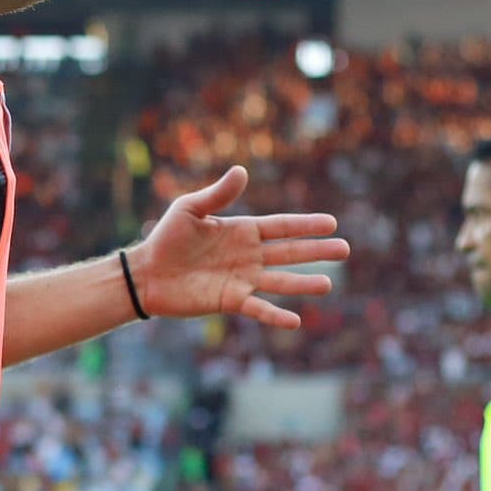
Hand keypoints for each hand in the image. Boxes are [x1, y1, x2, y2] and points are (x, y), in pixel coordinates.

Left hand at [126, 166, 349, 328]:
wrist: (145, 273)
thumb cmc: (166, 238)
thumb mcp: (190, 209)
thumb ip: (217, 194)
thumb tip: (242, 170)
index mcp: (242, 230)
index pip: (281, 226)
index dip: (305, 225)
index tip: (332, 223)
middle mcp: (247, 255)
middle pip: (289, 252)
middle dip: (316, 252)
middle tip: (345, 249)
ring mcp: (241, 279)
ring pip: (280, 281)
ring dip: (303, 284)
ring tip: (328, 285)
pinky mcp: (230, 300)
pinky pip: (257, 309)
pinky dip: (275, 315)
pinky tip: (296, 321)